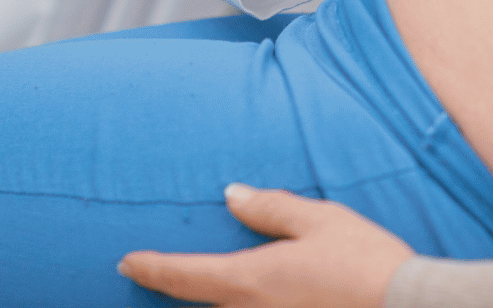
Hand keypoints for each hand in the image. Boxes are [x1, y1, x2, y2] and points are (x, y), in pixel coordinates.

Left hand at [118, 183, 413, 307]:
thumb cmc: (365, 263)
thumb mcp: (320, 222)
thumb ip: (271, 209)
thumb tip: (232, 195)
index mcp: (249, 280)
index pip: (183, 274)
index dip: (151, 268)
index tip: (127, 262)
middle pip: (200, 303)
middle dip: (174, 287)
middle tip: (149, 274)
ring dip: (211, 299)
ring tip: (205, 284)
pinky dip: (242, 306)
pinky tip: (251, 297)